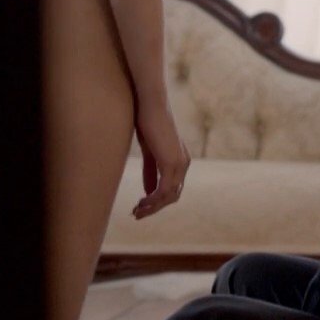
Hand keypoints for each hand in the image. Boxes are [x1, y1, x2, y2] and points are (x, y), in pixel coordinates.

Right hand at [132, 103, 189, 219]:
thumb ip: (151, 171)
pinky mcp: (171, 162)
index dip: (158, 202)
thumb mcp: (149, 151)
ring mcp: (179, 163)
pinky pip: (164, 190)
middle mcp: (183, 164)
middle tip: (137, 214)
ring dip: (152, 207)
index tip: (140, 207)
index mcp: (179, 160)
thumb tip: (149, 190)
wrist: (150, 105)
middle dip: (155, 208)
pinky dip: (153, 200)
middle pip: (173, 196)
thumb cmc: (148, 122)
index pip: (173, 188)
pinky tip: (141, 203)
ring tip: (136, 211)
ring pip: (169, 196)